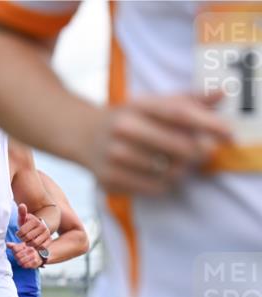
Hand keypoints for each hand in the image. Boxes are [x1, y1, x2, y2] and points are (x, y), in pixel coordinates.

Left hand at [6, 241, 41, 268]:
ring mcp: (34, 255)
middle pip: (17, 256)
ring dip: (20, 262)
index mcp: (26, 244)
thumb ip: (14, 246)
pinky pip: (25, 265)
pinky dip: (24, 266)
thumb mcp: (21, 247)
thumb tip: (7, 244)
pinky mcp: (36, 262)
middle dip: (16, 258)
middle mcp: (30, 249)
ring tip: (22, 261)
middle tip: (19, 258)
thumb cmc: (28, 251)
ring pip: (21, 261)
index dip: (14, 252)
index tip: (16, 253)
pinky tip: (25, 264)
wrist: (40, 256)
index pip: (15, 248)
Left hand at [15, 203, 50, 248]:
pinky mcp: (50, 240)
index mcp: (35, 221)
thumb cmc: (28, 224)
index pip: (22, 231)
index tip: (18, 233)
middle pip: (28, 238)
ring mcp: (47, 233)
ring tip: (27, 241)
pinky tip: (33, 244)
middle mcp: (42, 226)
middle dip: (23, 239)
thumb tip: (22, 205)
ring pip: (35, 243)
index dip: (18, 234)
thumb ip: (21, 213)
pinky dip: (36, 247)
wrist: (38, 227)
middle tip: (22, 238)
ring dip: (29, 244)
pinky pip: (42, 247)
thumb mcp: (23, 218)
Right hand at [81, 92, 230, 194]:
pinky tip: (160, 174)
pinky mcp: (108, 179)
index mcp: (136, 106)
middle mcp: (122, 129)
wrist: (82, 134)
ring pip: (168, 171)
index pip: (178, 113)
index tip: (228, 134)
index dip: (207, 123)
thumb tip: (222, 94)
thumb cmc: (129, 118)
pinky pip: (154, 188)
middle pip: (178, 146)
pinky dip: (165, 184)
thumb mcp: (153, 103)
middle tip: (202, 153)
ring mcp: (113, 156)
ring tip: (177, 163)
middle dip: (198, 152)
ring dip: (182, 170)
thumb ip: (189, 100)